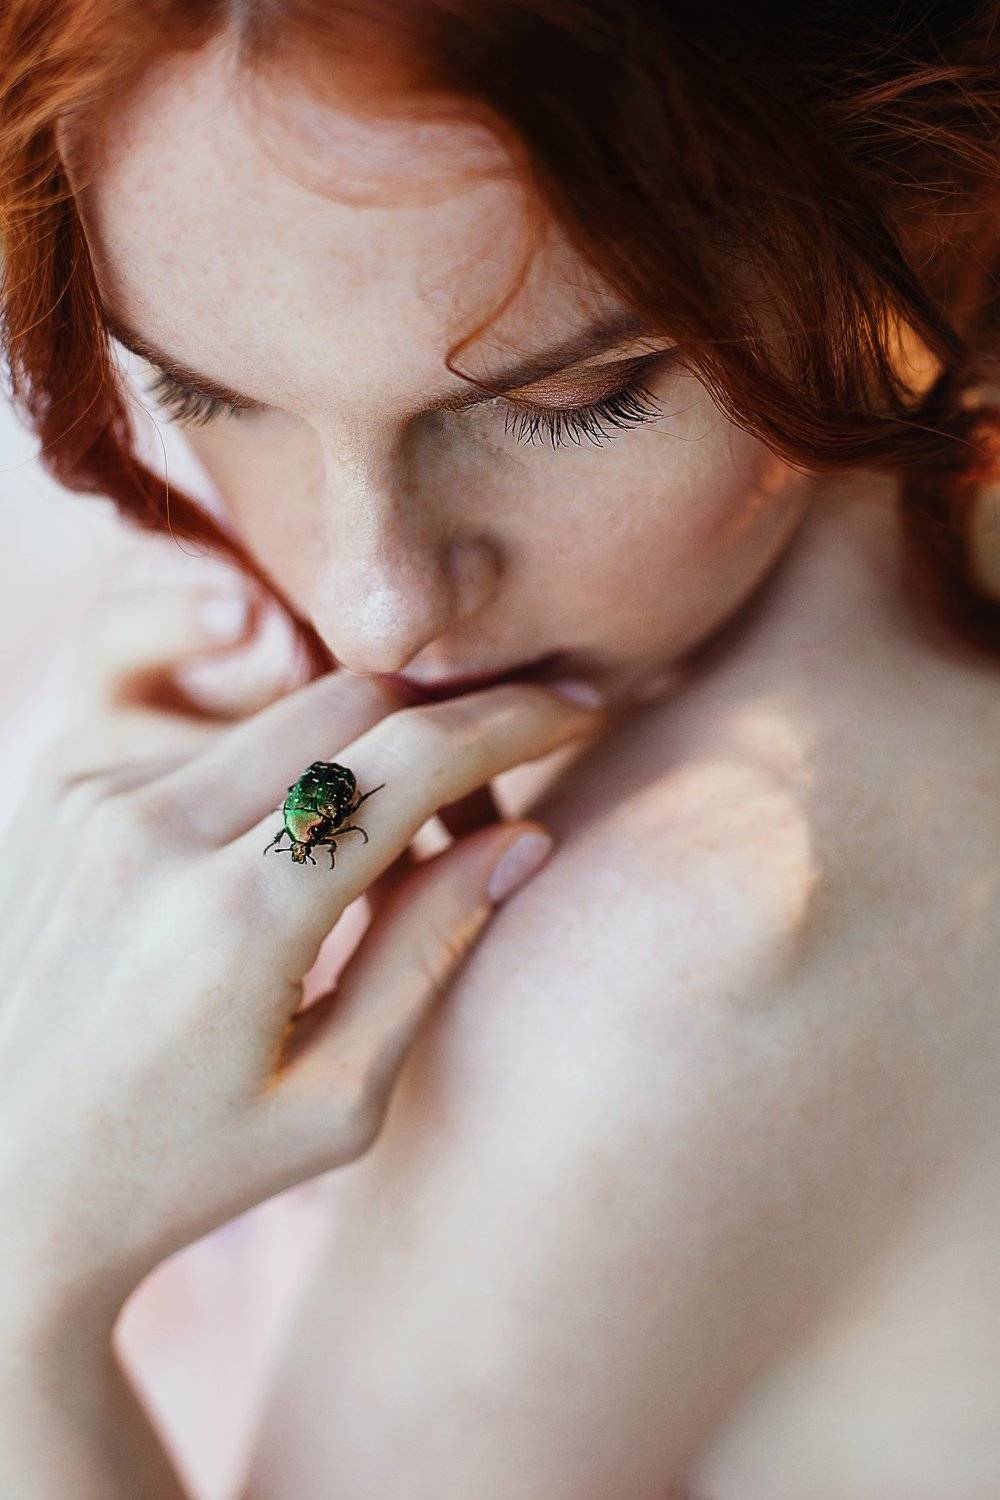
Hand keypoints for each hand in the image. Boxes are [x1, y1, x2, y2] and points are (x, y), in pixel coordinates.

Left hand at [0, 581, 604, 1338]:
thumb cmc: (184, 1168)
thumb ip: (430, 952)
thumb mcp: (335, 1101)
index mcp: (234, 921)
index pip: (407, 763)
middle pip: (350, 698)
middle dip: (446, 711)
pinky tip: (304, 841)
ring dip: (367, 742)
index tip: (573, 710)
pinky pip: (214, 730)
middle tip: (503, 766)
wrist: (6, 1188)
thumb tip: (525, 838)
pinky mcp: (64, 790)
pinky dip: (287, 761)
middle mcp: (154, 832)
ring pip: (284, 703)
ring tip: (398, 833)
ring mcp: (96, 800)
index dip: (510, 722)